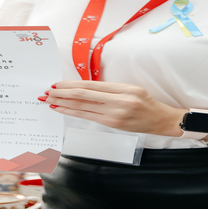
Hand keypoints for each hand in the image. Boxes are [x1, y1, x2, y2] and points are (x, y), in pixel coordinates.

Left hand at [40, 80, 184, 135]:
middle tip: (46, 92)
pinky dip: (73, 113)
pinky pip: (88, 117)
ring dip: (64, 104)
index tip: (56, 84)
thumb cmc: (145, 102)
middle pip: (83, 96)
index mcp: (123, 89)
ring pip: (83, 107)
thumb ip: (109, 88)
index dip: (71, 85)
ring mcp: (115, 115)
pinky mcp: (113, 124)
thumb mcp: (130, 89)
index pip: (90, 86)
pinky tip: (62, 109)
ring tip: (49, 100)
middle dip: (62, 94)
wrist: (161, 120)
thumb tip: (83, 88)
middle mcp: (118, 102)